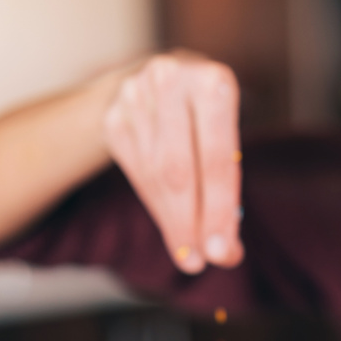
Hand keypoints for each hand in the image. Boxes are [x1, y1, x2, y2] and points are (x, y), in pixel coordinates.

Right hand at [102, 52, 243, 273]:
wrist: (160, 77)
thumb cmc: (206, 119)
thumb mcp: (226, 139)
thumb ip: (227, 193)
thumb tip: (227, 254)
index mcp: (213, 82)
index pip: (216, 159)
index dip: (218, 211)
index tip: (221, 253)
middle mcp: (170, 80)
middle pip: (178, 172)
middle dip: (190, 224)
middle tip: (200, 262)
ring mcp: (134, 97)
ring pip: (153, 176)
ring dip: (172, 221)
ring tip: (189, 251)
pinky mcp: (112, 116)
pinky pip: (134, 173)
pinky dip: (155, 205)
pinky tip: (171, 221)